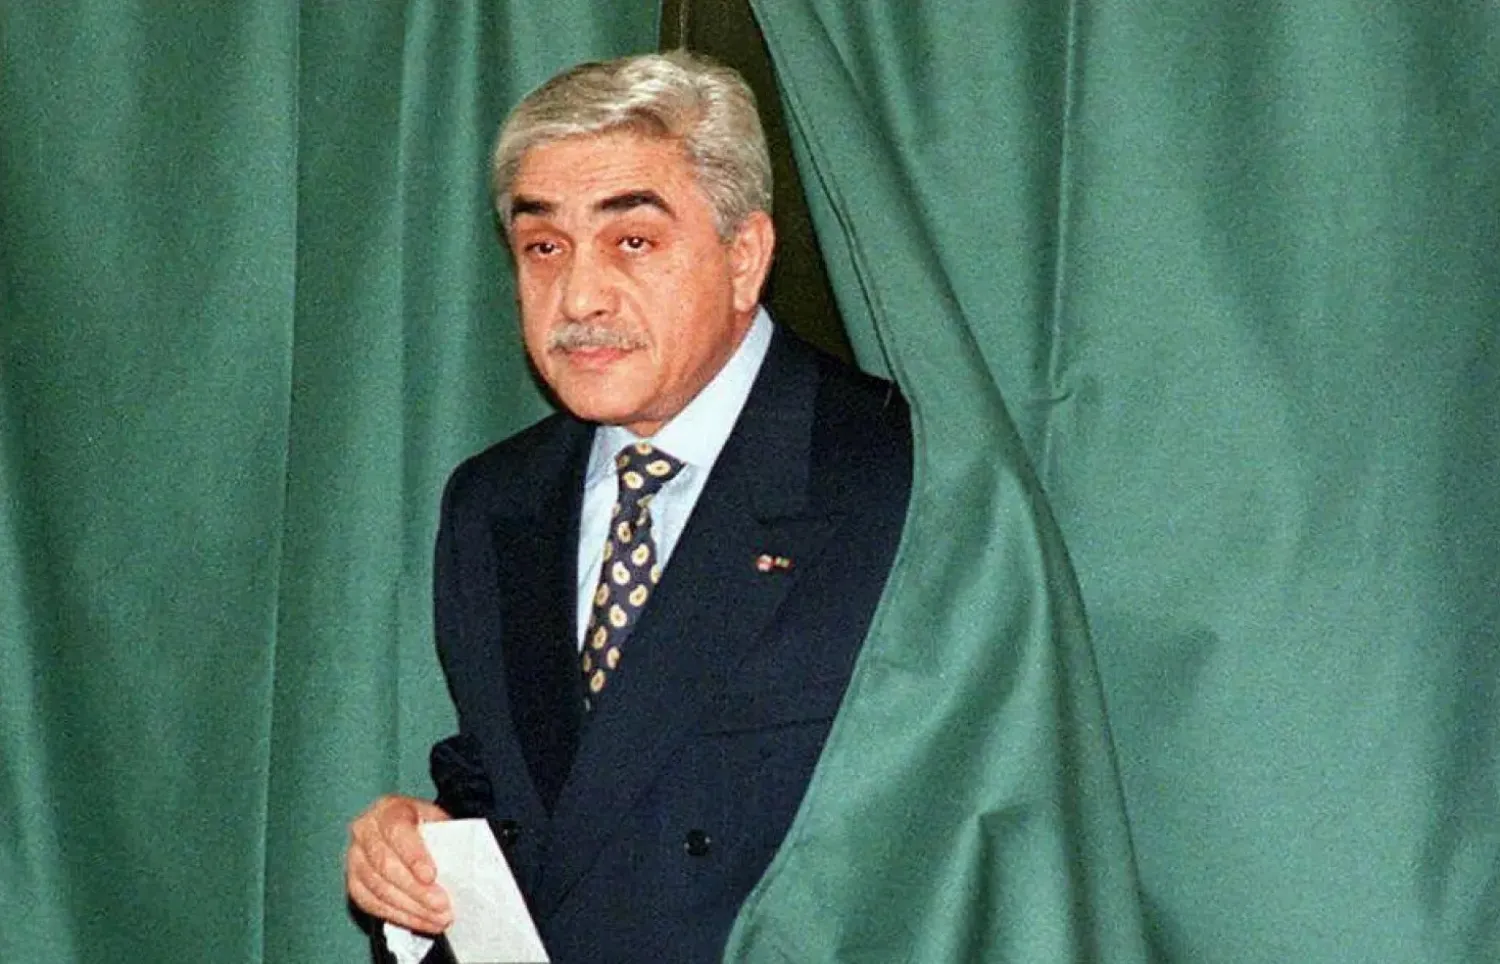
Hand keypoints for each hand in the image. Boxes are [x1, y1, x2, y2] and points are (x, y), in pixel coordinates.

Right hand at [346, 794, 453, 933]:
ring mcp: (354, 858)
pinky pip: (371, 904)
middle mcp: (364, 831)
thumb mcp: (436, 820)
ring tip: (437, 918)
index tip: (431, 875)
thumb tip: (460, 861)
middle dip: (415, 889)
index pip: (397, 831)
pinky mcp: (353, 882)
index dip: (413, 855)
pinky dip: (398, 916)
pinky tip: (421, 921)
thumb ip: (444, 835)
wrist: (401, 829)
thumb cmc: (423, 826)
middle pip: (385, 864)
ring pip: (378, 888)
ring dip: (410, 908)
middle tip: (441, 905)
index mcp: (388, 809)